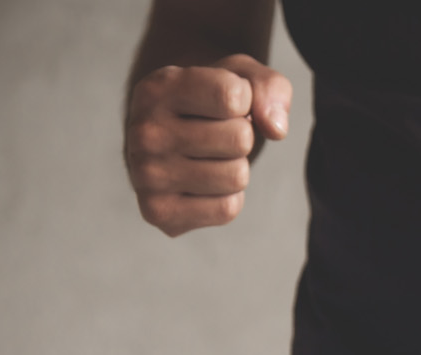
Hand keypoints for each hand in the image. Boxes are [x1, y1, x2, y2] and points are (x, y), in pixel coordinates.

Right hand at [124, 53, 291, 236]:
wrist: (167, 139)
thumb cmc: (207, 103)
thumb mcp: (240, 76)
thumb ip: (269, 87)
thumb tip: (276, 129)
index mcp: (159, 88)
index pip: (233, 96)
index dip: (246, 100)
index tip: (226, 102)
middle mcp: (145, 131)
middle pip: (240, 139)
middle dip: (242, 137)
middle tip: (217, 134)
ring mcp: (146, 175)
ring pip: (236, 176)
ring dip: (236, 167)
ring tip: (210, 157)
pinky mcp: (158, 212)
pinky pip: (226, 209)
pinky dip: (227, 197)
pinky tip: (203, 183)